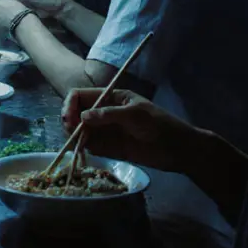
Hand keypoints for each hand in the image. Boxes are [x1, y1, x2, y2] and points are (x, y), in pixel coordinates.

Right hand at [61, 88, 203, 172]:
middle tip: (72, 134)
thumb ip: (109, 114)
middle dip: (69, 122)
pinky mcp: (109, 147)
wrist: (178, 149)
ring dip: (74, 136)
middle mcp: (104, 112)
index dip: (70, 105)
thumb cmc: (160, 125)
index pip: (81, 96)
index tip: (69, 120)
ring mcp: (106, 130)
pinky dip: (83, 148)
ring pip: (80, 131)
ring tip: (77, 145)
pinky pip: (90, 146)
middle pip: (76, 113)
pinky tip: (84, 152)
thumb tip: (83, 117)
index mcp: (111, 97)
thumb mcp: (135, 115)